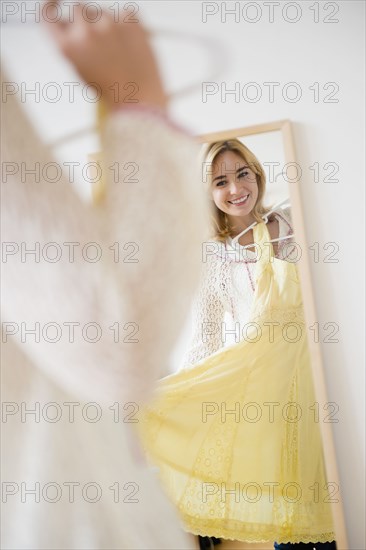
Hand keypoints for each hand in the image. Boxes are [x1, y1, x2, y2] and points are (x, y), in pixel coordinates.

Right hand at [43, 1, 167, 110]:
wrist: (139, 100)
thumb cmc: (112, 91)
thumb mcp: (80, 71)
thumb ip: (71, 44)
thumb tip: (69, 23)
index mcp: (67, 47)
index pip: (49, 14)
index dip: (52, 5)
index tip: (56, 2)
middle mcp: (84, 32)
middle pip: (78, 9)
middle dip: (86, 21)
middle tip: (100, 44)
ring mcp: (107, 23)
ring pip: (102, 11)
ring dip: (107, 24)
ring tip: (118, 51)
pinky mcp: (129, 19)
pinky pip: (125, 13)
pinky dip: (127, 25)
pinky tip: (130, 46)